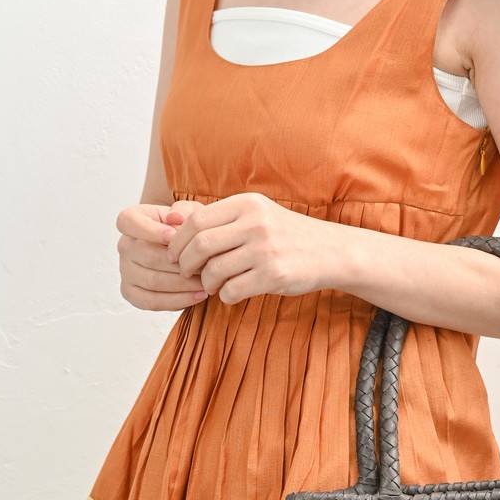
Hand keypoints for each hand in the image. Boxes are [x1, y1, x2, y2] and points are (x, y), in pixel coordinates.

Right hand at [116, 200, 210, 311]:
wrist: (184, 247)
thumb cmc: (185, 227)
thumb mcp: (189, 211)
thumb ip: (184, 210)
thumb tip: (175, 218)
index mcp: (131, 220)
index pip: (128, 222)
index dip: (150, 231)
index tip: (174, 237)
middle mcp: (124, 245)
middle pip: (146, 256)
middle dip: (178, 263)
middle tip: (204, 266)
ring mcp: (125, 270)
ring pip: (151, 281)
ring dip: (182, 284)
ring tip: (206, 282)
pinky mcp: (131, 292)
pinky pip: (151, 301)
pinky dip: (177, 301)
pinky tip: (198, 295)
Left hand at [163, 192, 335, 304]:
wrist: (329, 251)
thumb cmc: (284, 233)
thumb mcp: (254, 213)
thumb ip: (215, 215)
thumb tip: (170, 214)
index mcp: (247, 204)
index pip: (196, 220)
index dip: (178, 241)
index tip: (175, 254)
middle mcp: (256, 223)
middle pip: (200, 245)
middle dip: (185, 263)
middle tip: (187, 272)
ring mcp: (266, 250)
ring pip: (214, 270)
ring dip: (206, 282)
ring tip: (211, 284)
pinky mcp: (274, 275)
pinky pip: (232, 290)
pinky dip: (224, 296)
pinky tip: (230, 292)